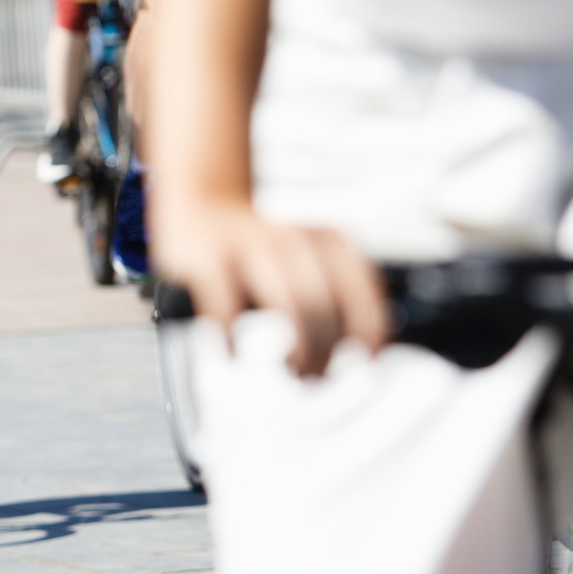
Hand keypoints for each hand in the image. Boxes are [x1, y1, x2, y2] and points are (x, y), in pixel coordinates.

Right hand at [152, 192, 388, 378]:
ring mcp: (248, 246)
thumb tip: (360, 348)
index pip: (361, 287)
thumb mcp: (308, 250)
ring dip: (297, 350)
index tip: (367, 360)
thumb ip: (334, 287)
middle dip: (326, 350)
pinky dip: (235, 343)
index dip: (370, 329)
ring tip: (292, 369)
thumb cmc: (262, 242)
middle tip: (318, 376)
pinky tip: (236, 355)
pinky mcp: (208, 260)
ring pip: (288, 306)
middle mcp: (291, 237)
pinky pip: (228, 313)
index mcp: (324, 236)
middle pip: (323, 304)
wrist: (203, 197)